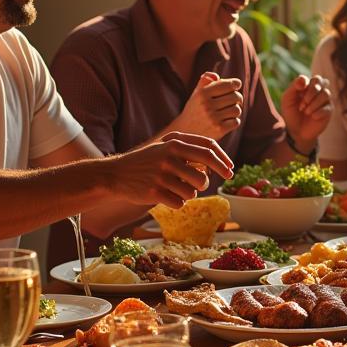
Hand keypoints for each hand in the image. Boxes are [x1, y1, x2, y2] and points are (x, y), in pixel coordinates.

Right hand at [113, 131, 233, 207]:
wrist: (115, 174)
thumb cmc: (146, 162)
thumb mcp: (165, 148)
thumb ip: (189, 150)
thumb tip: (220, 162)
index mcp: (174, 143)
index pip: (209, 149)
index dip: (223, 161)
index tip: (231, 170)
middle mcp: (169, 157)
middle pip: (204, 176)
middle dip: (207, 183)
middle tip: (201, 184)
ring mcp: (161, 175)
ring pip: (192, 192)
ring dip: (188, 194)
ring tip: (174, 188)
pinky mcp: (154, 192)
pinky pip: (179, 203)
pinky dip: (176, 203)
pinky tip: (164, 196)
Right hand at [171, 72, 242, 139]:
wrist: (186, 133)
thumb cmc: (195, 110)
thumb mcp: (197, 93)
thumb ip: (205, 80)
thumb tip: (215, 76)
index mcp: (202, 93)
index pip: (228, 84)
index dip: (236, 84)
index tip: (236, 85)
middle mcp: (207, 105)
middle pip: (235, 97)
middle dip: (237, 98)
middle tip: (234, 100)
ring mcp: (213, 118)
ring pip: (237, 110)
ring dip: (235, 110)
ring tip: (229, 111)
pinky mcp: (218, 130)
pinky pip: (236, 122)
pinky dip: (234, 121)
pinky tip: (227, 121)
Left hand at [281, 74, 331, 150]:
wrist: (296, 131)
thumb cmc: (291, 113)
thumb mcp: (287, 99)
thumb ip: (293, 87)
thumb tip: (304, 80)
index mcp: (308, 86)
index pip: (312, 77)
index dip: (306, 83)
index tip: (298, 90)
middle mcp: (318, 91)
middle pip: (321, 81)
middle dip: (312, 91)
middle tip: (304, 102)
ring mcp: (325, 100)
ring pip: (326, 94)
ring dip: (314, 103)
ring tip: (306, 112)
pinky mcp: (329, 111)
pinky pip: (328, 107)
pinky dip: (318, 112)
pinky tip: (312, 117)